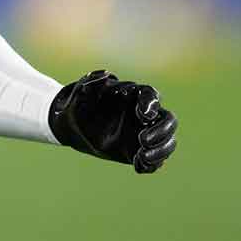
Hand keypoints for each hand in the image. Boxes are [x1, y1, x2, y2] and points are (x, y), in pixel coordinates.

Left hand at [48, 70, 177, 173]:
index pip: (151, 95)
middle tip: (142, 140)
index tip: (143, 115)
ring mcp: (143, 132)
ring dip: (161, 150)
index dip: (151, 104)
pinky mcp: (138, 150)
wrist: (72, 125)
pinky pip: (155, 159)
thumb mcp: (79, 92)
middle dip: (162, 130)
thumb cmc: (78, 104)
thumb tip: (105, 74)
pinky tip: (138, 166)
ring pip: (167, 140)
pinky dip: (151, 164)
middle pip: (168, 119)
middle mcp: (143, 113)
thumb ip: (91, 82)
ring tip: (142, 157)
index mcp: (132, 95)